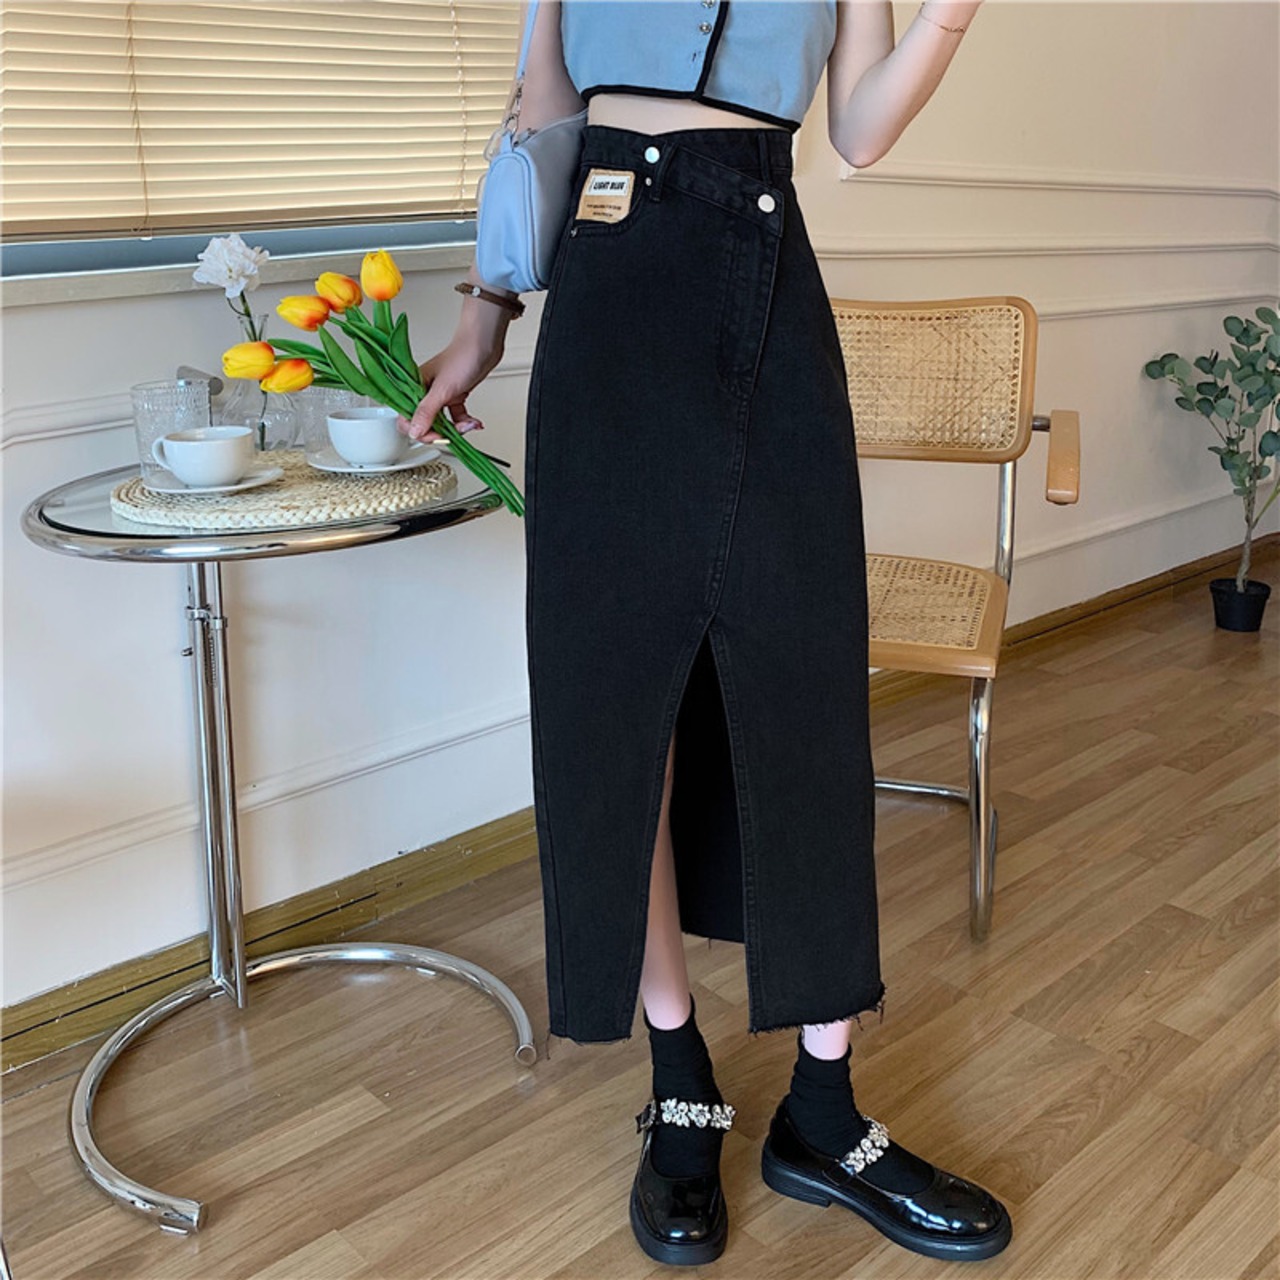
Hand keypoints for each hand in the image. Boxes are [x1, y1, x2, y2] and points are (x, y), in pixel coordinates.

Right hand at [399, 325, 506, 442]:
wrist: (485, 345)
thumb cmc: (462, 358)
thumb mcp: (442, 390)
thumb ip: (427, 412)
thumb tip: (414, 431)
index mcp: (415, 387)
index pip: (407, 418)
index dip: (420, 430)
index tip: (434, 435)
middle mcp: (425, 392)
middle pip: (425, 423)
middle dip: (441, 431)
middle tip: (452, 434)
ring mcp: (441, 395)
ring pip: (442, 422)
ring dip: (456, 428)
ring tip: (467, 425)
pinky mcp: (455, 396)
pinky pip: (456, 416)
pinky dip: (465, 422)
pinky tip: (473, 421)